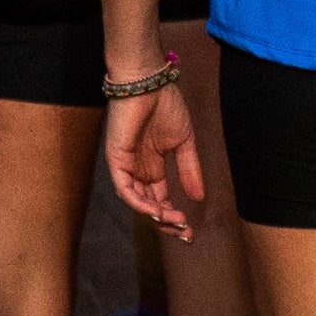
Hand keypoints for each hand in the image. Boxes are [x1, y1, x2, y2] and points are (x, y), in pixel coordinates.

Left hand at [105, 80, 202, 236]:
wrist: (149, 82)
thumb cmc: (165, 105)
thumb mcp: (184, 142)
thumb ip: (189, 169)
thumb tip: (199, 197)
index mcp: (152, 167)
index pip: (161, 200)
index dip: (174, 216)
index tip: (190, 231)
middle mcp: (138, 171)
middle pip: (149, 206)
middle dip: (166, 223)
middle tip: (185, 233)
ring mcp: (126, 166)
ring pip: (137, 202)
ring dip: (156, 215)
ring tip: (175, 220)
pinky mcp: (116, 160)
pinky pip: (125, 189)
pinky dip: (140, 203)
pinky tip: (156, 210)